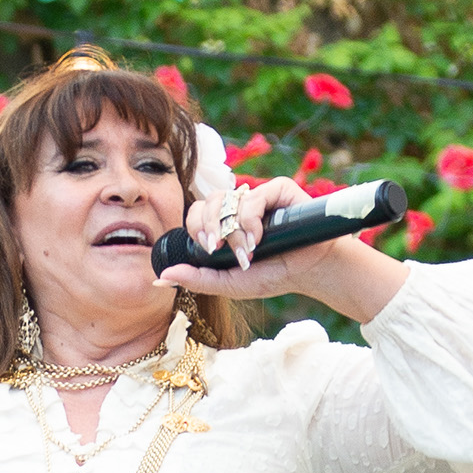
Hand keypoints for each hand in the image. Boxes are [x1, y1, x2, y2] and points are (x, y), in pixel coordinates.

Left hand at [162, 175, 408, 325]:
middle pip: (207, 201)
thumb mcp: (230, 283)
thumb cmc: (273, 275)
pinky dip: (251, 219)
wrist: (311, 272)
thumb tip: (160, 277)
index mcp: (224, 224)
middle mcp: (238, 206)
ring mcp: (258, 196)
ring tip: (248, 250)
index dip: (197, 227)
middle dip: (210, 227)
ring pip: (228, 199)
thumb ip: (197, 279)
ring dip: (233, 229)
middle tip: (218, 248)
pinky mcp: (279, 189)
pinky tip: (258, 239)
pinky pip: (254, 195)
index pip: (197, 213)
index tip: (208, 249)